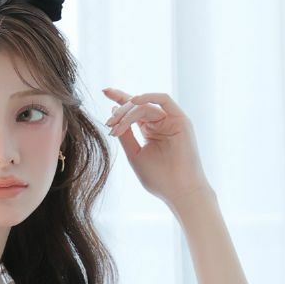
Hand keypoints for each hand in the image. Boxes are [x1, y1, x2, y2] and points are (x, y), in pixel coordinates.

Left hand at [101, 88, 212, 204]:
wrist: (180, 192)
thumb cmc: (158, 178)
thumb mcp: (134, 153)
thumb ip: (125, 134)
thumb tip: (113, 112)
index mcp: (150, 130)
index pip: (133, 109)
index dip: (119, 98)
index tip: (104, 91)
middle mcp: (161, 122)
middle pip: (137, 106)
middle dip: (120, 111)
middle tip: (108, 124)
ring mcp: (171, 120)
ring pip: (145, 106)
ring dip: (127, 113)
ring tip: (116, 125)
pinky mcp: (181, 120)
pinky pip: (164, 100)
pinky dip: (148, 97)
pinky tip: (134, 100)